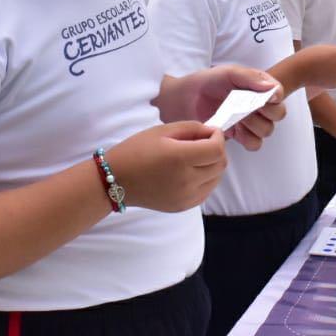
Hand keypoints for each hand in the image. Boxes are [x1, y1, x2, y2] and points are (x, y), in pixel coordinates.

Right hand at [105, 121, 226, 211]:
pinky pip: (207, 191)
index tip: (210, 132)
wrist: (115, 181)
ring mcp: (186, 197)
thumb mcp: (162, 131)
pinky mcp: (184, 207)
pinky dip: (206, 180)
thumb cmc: (136, 151)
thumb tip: (212, 132)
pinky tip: (191, 172)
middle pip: (221, 165)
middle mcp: (187, 180)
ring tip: (195, 158)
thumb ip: (192, 128)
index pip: (217, 150)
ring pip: (216, 179)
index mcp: (180, 159)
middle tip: (203, 143)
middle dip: (217, 150)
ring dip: (213, 165)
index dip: (218, 137)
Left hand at [186, 66, 285, 151]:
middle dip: (266, 113)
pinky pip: (254, 144)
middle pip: (278, 114)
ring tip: (238, 118)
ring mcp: (250, 121)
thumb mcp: (228, 73)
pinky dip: (247, 139)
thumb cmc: (207, 81)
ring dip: (254, 126)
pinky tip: (234, 130)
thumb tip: (272, 88)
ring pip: (267, 130)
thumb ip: (251, 77)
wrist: (185, 98)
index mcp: (259, 86)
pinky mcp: (240, 136)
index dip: (275, 98)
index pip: (279, 94)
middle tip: (248, 109)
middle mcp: (258, 104)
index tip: (264, 99)